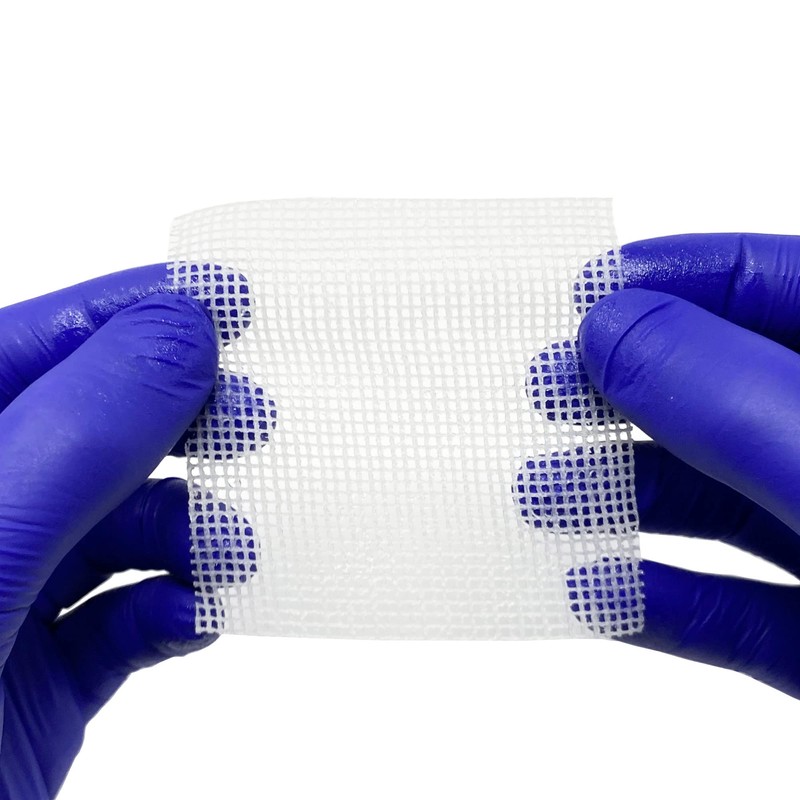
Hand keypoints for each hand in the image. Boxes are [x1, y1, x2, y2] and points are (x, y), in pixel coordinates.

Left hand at [0, 266, 228, 797]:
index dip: (132, 313)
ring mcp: (7, 593)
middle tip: (255, 415)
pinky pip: (132, 615)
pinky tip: (194, 614)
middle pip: (93, 429)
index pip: (34, 343)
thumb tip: (183, 331)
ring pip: (123, 524)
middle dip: (178, 421)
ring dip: (188, 529)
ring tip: (228, 545)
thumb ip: (81, 431)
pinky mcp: (47, 672)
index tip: (228, 299)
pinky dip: (177, 608)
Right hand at [578, 233, 799, 698]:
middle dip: (626, 392)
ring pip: (721, 505)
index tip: (575, 300)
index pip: (772, 281)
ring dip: (626, 500)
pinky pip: (731, 613)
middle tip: (540, 396)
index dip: (667, 278)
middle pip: (727, 392)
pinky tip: (594, 591)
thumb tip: (610, 328)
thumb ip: (729, 393)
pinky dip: (658, 604)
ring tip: (542, 494)